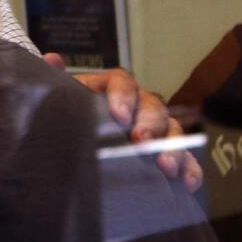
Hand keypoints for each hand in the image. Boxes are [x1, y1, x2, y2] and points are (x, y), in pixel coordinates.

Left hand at [45, 54, 203, 190]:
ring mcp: (155, 130)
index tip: (119, 116)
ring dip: (172, 147)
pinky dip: (189, 169)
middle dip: (150, 124)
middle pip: (152, 106)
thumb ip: (52, 81)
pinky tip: (187, 182)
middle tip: (142, 141)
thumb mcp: (57, 103)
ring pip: (172, 132)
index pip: (121, 82)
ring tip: (165, 166)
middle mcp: (138, 105)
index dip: (123, 96)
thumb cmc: (67, 121)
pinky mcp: (165, 154)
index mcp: (110, 89)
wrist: (69, 149)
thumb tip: (52, 59)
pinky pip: (185, 159)